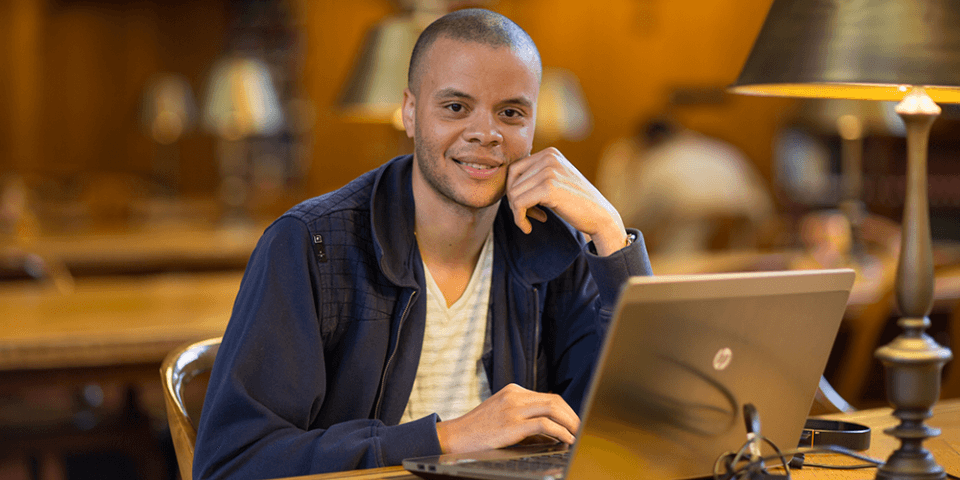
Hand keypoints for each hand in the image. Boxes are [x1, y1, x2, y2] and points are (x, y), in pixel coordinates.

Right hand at [435, 383, 579, 453]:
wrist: (454, 437)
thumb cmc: (477, 430)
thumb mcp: (501, 413)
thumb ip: (522, 415)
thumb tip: (550, 429)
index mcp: (513, 391)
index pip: (548, 396)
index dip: (565, 410)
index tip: (573, 421)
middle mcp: (515, 395)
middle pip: (554, 400)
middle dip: (571, 415)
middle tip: (581, 428)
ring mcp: (513, 408)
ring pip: (553, 409)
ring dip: (570, 422)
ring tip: (577, 434)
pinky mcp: (512, 424)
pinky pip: (545, 424)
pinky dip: (560, 432)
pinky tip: (565, 440)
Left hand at [506, 148, 626, 255]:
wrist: (600, 216)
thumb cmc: (577, 202)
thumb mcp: (556, 180)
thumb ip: (536, 176)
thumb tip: (506, 185)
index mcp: (550, 153)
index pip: (514, 169)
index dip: (515, 190)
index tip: (528, 206)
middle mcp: (549, 157)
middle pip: (511, 181)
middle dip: (516, 202)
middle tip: (530, 215)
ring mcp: (549, 171)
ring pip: (513, 193)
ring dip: (518, 212)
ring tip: (532, 220)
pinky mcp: (549, 188)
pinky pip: (519, 204)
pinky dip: (519, 220)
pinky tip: (529, 227)